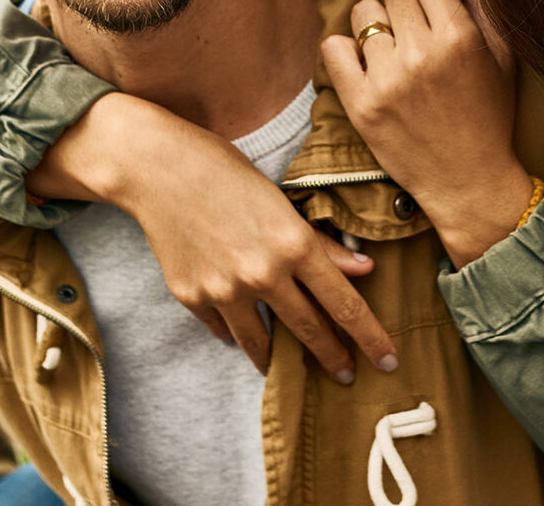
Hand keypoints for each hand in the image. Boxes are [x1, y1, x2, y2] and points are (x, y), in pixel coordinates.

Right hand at [28, 93, 397, 381]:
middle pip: (309, 330)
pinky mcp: (192, 297)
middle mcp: (262, 273)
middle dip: (334, 358)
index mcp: (292, 243)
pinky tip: (240, 326)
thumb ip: (319, 242)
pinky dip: (235, 330)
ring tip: (287, 361)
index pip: (344, 303)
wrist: (155, 168)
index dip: (369, 336)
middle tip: (348, 376)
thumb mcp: (279, 198)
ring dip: (278, 356)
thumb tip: (364, 268)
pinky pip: (223, 329)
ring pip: (262, 343)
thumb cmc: (222, 169)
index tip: (388, 360)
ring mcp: (224, 290)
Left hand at [322, 0, 531, 266]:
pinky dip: (346, 52)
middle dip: (404, 5)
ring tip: (393, 53)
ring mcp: (386, 80)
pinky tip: (367, 66)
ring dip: (376, 26)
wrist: (468, 181)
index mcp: (459, 36)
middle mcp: (421, 54)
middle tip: (416, 34)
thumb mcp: (501, 53)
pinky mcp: (359, 104)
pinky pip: (333, 48)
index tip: (431, 3)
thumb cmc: (488, 114)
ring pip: (363, 13)